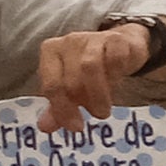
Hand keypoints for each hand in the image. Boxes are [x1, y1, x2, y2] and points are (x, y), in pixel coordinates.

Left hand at [29, 21, 161, 129]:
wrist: (121, 44)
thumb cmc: (91, 69)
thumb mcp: (73, 88)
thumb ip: (59, 106)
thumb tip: (45, 127)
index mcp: (51, 52)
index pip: (51, 85)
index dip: (62, 109)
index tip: (76, 127)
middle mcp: (68, 42)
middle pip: (70, 79)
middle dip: (83, 102)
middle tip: (96, 115)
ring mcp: (92, 38)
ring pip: (91, 67)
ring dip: (100, 94)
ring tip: (106, 108)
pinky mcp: (116, 38)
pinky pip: (115, 57)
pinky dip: (117, 73)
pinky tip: (119, 80)